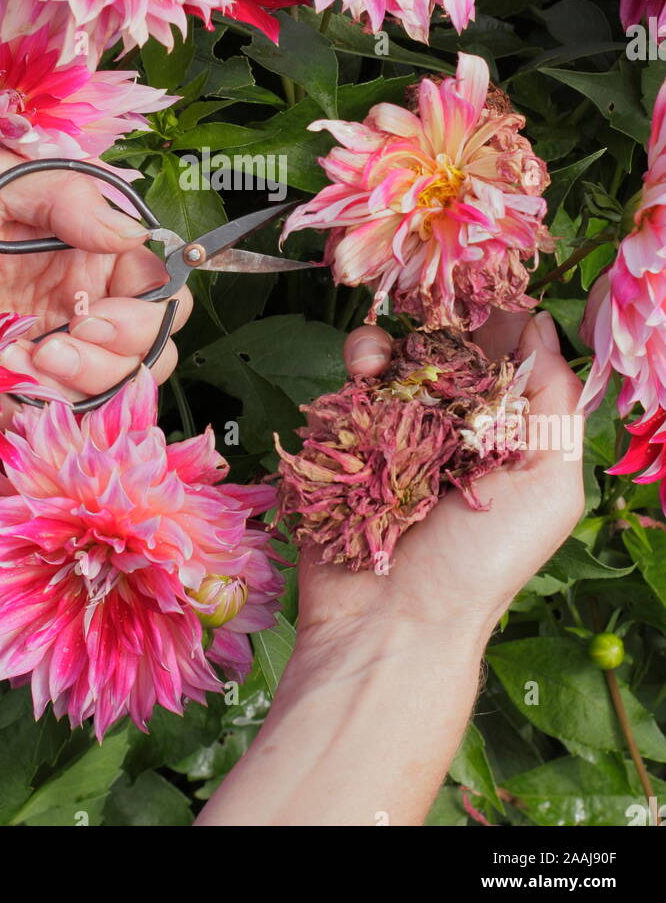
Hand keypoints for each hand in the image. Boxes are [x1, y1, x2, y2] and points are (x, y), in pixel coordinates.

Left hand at [0, 142, 191, 398]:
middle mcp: (80, 293)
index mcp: (84, 239)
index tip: (95, 306)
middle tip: (66, 337)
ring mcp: (55, 344)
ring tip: (34, 360)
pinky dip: (58, 405)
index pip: (157, 273)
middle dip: (127, 343)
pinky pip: (73, 412)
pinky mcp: (23, 388)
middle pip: (155, 334)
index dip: (150, 296)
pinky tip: (15, 378)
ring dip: (92, 378)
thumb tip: (132, 229)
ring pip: (124, 381)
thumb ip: (65, 192)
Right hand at [296, 310, 584, 650]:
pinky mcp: (347, 437)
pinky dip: (357, 362)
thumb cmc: (481, 565)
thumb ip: (555, 403)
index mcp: (506, 433)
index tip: (485, 280)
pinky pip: (352, 381)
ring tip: (386, 350)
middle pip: (448, 347)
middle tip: (433, 292)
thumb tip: (540, 325)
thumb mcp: (550, 485)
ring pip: (396, 355)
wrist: (390, 622)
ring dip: (393, 337)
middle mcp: (453, 426)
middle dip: (441, 316)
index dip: (497, 315)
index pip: (506, 357)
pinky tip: (363, 370)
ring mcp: (396, 428)